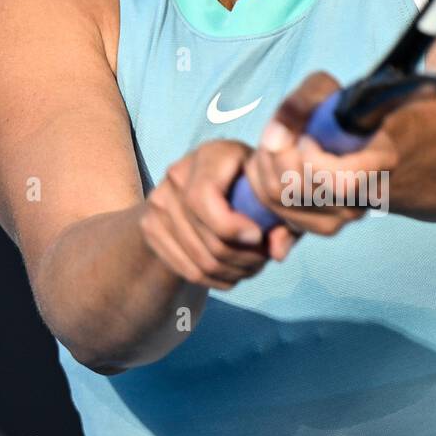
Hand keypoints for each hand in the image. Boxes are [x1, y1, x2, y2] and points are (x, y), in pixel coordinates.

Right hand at [140, 140, 296, 288]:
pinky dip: (216, 280)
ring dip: (233, 272)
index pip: (203, 197)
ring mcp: (158, 200)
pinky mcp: (150, 226)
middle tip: (264, 258)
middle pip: (205, 236)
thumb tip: (277, 253)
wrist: (208, 189)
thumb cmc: (253, 188)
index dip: (229, 226)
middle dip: (242, 256)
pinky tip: (233, 273)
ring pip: (198, 259)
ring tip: (252, 266)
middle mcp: (177, 173)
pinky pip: (187, 270)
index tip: (257, 236)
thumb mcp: (275, 196)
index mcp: (211, 154)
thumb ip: (284, 222)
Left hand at [241, 72, 397, 235]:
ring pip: (283, 201)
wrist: (347, 140)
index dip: (312, 161)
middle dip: (277, 155)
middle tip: (276, 131)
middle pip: (303, 190)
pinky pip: (275, 210)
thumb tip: (275, 133)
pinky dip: (260, 183)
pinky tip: (268, 163)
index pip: (343, 182)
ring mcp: (343, 218)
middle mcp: (365, 197)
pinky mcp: (318, 226)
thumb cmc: (336, 111)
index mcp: (381, 161)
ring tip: (271, 142)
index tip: (305, 137)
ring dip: (264, 166)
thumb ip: (302, 102)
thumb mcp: (323, 91)